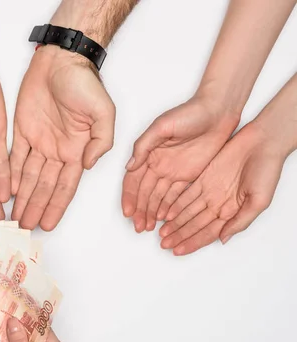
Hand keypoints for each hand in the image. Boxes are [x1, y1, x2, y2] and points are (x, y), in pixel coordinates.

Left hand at [11, 45, 114, 230]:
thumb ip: (101, 141)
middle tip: (24, 228)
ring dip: (22, 197)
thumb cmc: (84, 83)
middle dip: (35, 207)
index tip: (48, 224)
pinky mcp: (23, 131)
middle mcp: (57, 151)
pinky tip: (6, 192)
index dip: (56, 206)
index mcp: (77, 150)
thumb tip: (89, 165)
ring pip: (28, 177)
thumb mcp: (104, 112)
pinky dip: (10, 175)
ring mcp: (39, 142)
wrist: (61, 60)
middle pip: (44, 187)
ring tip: (14, 217)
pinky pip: (15, 158)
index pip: (65, 186)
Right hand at [121, 96, 239, 232]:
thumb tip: (130, 167)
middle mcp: (158, 165)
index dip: (129, 197)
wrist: (218, 110)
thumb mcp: (161, 126)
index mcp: (148, 154)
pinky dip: (169, 208)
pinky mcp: (189, 175)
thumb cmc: (190, 112)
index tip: (128, 212)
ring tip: (149, 227)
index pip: (133, 180)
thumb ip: (144, 146)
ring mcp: (173, 171)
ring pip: (158, 197)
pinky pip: (176, 196)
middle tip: (139, 226)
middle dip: (140, 210)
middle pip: (144, 193)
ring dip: (152, 212)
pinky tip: (166, 220)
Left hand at [158, 122, 285, 255]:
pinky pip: (185, 194)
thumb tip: (223, 239)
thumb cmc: (267, 170)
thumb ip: (240, 221)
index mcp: (231, 212)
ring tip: (161, 233)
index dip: (192, 243)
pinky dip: (175, 204)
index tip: (177, 251)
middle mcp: (218, 204)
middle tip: (164, 244)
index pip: (207, 233)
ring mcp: (209, 191)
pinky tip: (165, 213)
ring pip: (187, 211)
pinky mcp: (202, 178)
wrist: (262, 142)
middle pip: (193, 225)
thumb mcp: (259, 201)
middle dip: (179, 236)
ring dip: (174, 223)